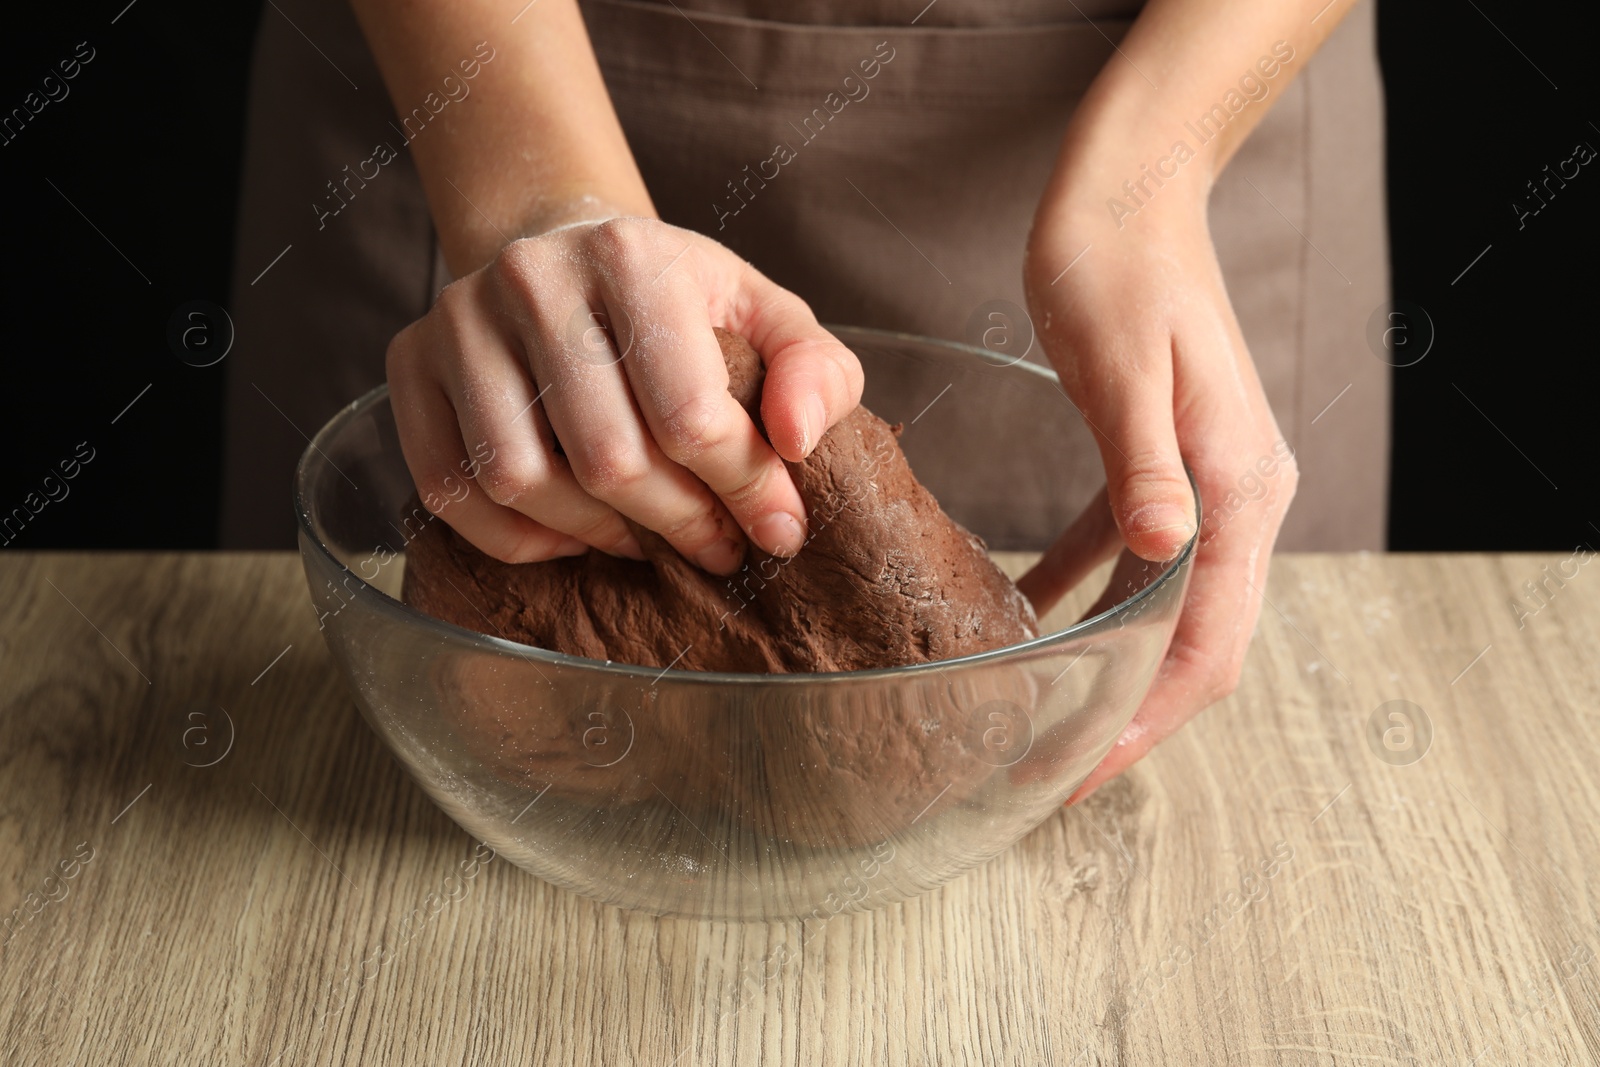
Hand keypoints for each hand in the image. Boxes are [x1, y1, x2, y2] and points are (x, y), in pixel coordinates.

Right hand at [386, 216, 862, 574]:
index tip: (778, 529)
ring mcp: (459, 321)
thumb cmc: (677, 300)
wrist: (564, 250)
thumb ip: (816, 372)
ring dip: (598, 536)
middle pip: (606, 458)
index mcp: (631, 254)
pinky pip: (452, 491)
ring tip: (648, 541)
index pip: (688, 411)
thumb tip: (796, 441)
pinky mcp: (410, 364)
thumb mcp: (767, 316)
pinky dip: (517, 539)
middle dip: (679, 523)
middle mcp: (532, 279)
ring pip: (521, 482)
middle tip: (718, 547)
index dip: (744, 489)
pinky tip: (574, 534)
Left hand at [1020, 167, 1296, 801]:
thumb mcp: (1122, 368)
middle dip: (1132, 713)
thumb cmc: (1118, 266)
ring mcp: (1203, 480)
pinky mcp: (1160, 461)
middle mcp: (1237, 494)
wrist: (1130, 191)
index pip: (1209, 638)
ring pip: (1165, 606)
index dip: (1151, 718)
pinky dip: (1087, 591)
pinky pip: (1129, 552)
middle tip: (1055, 768)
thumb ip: (1143, 467)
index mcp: (1238, 485)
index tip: (1088, 770)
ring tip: (1044, 715)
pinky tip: (1030, 612)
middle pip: (1198, 641)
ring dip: (1111, 664)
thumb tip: (1162, 553)